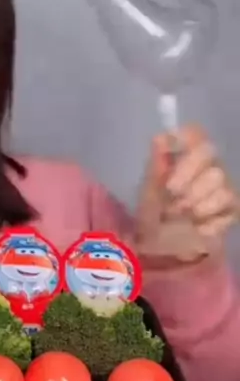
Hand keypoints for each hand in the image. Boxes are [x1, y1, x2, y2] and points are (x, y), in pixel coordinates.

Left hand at [134, 125, 238, 264]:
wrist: (163, 247)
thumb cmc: (154, 213)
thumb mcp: (148, 190)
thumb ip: (156, 165)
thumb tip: (160, 138)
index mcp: (185, 157)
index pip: (194, 133)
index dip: (184, 137)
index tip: (168, 147)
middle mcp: (209, 166)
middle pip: (208, 152)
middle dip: (186, 176)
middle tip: (172, 194)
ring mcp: (224, 186)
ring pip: (220, 182)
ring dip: (195, 203)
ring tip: (182, 215)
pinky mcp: (233, 208)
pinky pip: (228, 206)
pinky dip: (207, 220)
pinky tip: (196, 226)